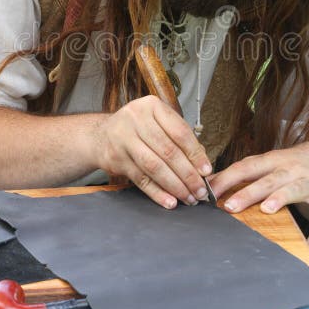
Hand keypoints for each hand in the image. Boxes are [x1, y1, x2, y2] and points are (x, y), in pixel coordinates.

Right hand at [93, 95, 212, 208]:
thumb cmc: (138, 129)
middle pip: (168, 151)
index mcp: (152, 106)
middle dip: (188, 175)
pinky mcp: (115, 159)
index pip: (179, 132)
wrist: (101, 135)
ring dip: (174, 186)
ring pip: (154, 166)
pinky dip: (157, 193)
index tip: (207, 171)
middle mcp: (135, 119)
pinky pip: (140, 179)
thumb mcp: (158, 123)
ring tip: (188, 198)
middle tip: (200, 191)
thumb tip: (202, 166)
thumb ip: (179, 139)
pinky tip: (169, 202)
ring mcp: (123, 138)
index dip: (195, 154)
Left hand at [209, 141, 308, 250]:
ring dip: (280, 198)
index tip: (208, 192)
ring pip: (293, 190)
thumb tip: (210, 181)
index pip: (247, 167)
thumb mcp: (270, 161)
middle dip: (248, 192)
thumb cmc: (293, 162)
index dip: (228, 178)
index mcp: (273, 160)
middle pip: (268, 179)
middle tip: (229, 206)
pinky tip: (308, 248)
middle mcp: (292, 169)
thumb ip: (245, 172)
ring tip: (266, 210)